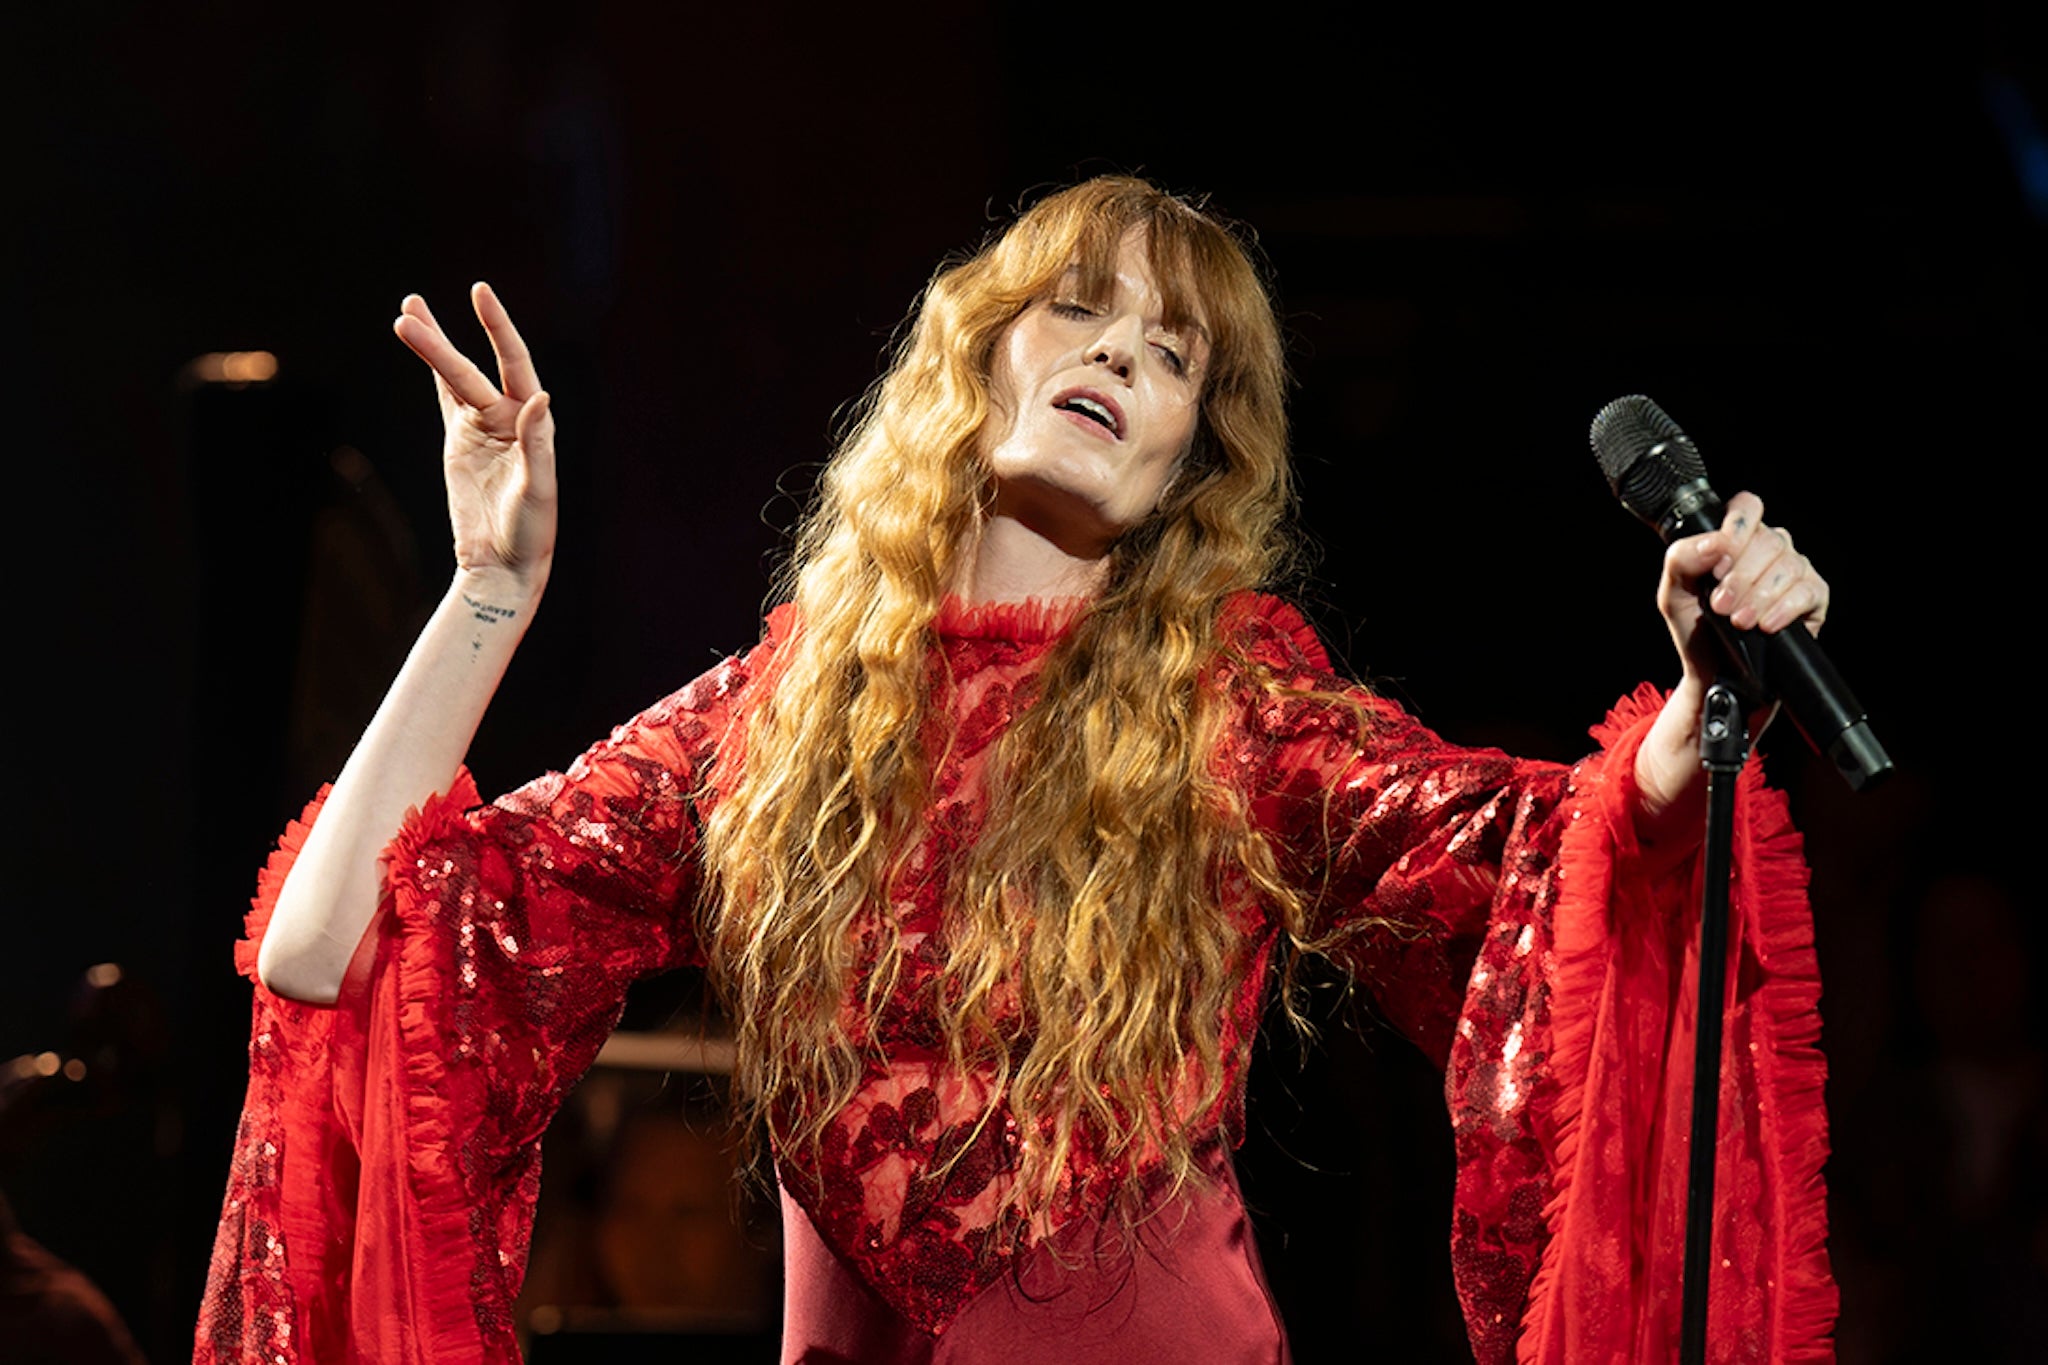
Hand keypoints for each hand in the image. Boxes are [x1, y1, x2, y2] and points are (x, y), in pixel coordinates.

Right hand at [392, 283, 556, 594]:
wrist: (504, 564)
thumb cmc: (530, 531)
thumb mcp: (538, 489)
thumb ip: (538, 443)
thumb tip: (540, 397)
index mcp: (534, 422)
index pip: (514, 362)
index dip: (497, 327)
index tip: (480, 293)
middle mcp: (510, 417)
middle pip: (469, 370)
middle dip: (438, 342)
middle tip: (406, 311)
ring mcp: (482, 427)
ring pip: (453, 376)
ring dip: (432, 345)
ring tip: (407, 310)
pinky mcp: (460, 441)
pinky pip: (445, 397)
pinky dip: (433, 372)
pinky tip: (422, 339)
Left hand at [1634, 492, 1830, 833]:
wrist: (1713, 674)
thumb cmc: (1696, 630)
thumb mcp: (1673, 594)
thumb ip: (1682, 559)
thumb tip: (1715, 542)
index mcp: (1737, 540)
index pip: (1748, 506)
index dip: (1737, 525)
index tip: (1720, 557)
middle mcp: (1769, 551)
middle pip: (1768, 539)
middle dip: (1741, 575)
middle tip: (1720, 605)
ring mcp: (1794, 573)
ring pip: (1788, 565)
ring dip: (1759, 594)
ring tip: (1738, 620)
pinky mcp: (1813, 600)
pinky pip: (1808, 591)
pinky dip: (1784, 608)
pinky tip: (1766, 625)